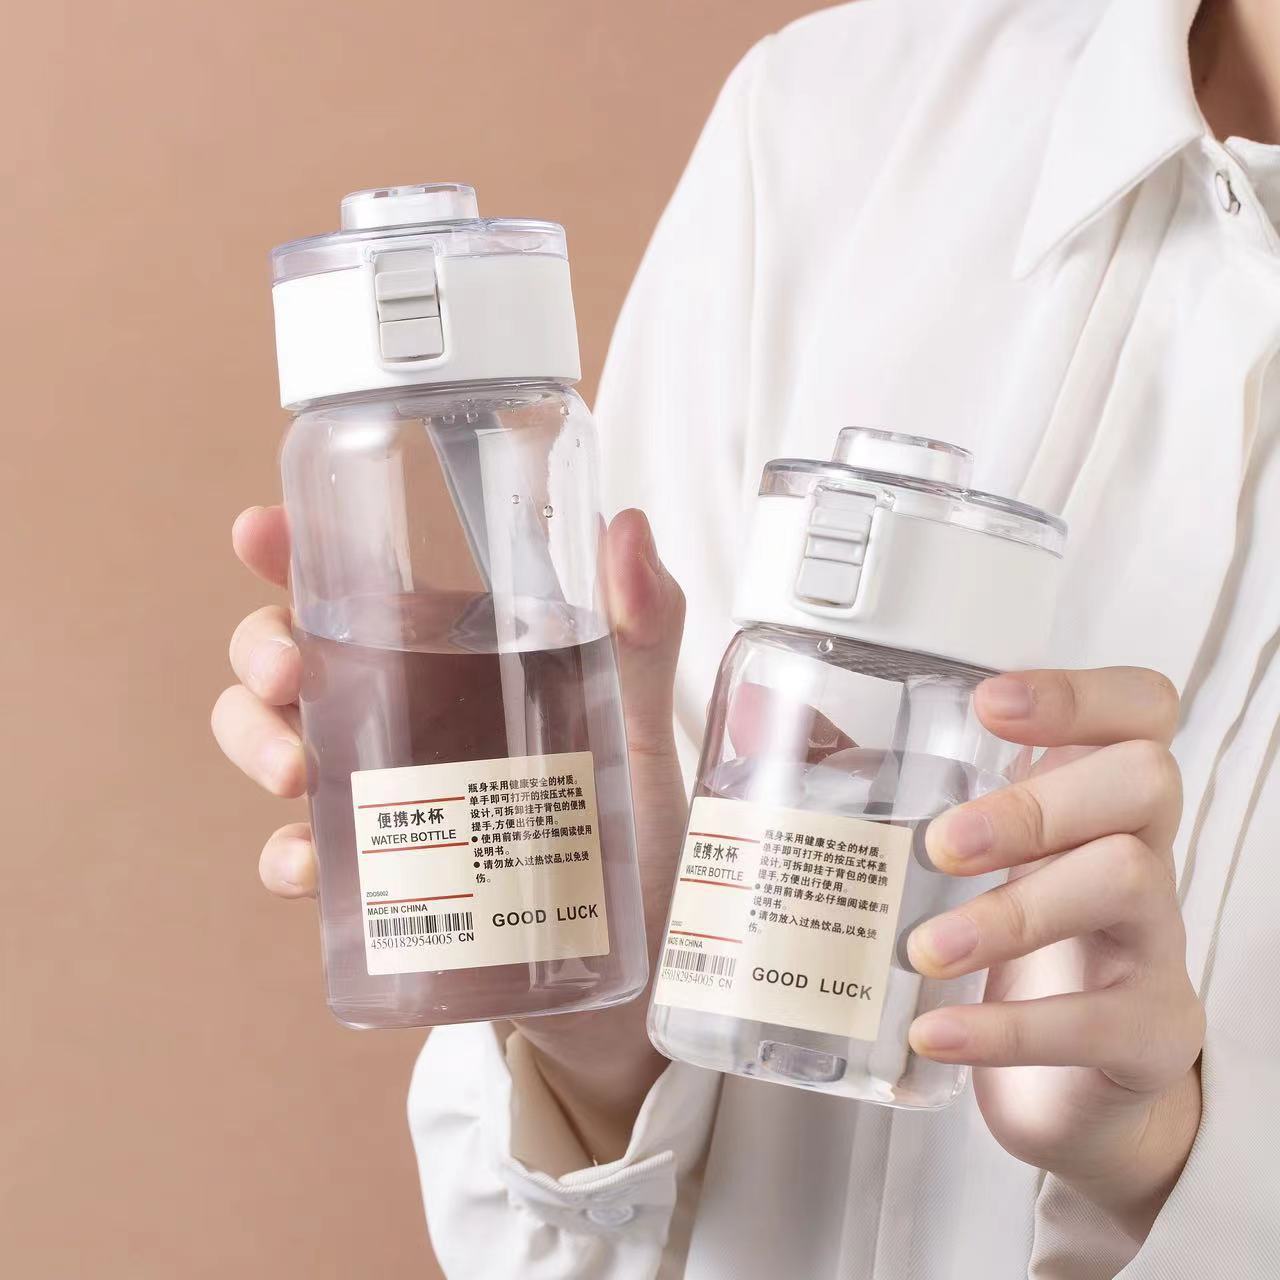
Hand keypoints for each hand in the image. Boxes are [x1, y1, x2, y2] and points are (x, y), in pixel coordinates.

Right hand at [212, 504, 688, 1161]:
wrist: (636, 974)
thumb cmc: (639, 834)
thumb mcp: (644, 726)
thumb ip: (644, 629)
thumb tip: (627, 525)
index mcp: (457, 663)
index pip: (363, 591)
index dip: (297, 555)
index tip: (259, 535)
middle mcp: (407, 720)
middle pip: (294, 661)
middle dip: (261, 652)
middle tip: (288, 673)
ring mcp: (384, 800)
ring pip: (275, 745)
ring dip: (255, 744)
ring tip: (293, 772)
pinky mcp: (379, 881)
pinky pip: (304, 859)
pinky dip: (288, 857)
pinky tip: (309, 864)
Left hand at [906, 668, 1204, 1239]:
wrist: (1066, 1083)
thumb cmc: (1004, 936)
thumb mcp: (956, 850)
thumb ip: (869, 782)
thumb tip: (757, 715)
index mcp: (1091, 793)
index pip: (1138, 707)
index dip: (1080, 693)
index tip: (989, 703)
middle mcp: (1141, 849)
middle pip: (1144, 780)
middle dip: (1036, 804)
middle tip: (941, 845)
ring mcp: (1154, 940)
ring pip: (1126, 882)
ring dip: (1016, 913)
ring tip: (925, 949)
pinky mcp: (1150, 1031)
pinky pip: (1101, 1020)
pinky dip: (1009, 1027)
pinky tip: (938, 1031)